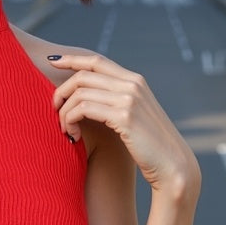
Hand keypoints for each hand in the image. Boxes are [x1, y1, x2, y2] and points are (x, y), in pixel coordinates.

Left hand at [47, 51, 199, 197]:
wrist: (173, 165)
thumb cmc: (150, 147)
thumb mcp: (135, 117)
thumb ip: (118, 101)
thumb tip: (90, 97)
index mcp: (135, 81)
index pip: (97, 61)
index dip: (72, 59)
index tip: (52, 61)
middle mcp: (132, 84)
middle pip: (83, 75)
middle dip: (61, 91)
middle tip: (54, 110)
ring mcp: (129, 99)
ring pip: (79, 93)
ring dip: (64, 112)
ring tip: (65, 130)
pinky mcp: (124, 116)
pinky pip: (83, 109)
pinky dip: (70, 121)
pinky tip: (72, 136)